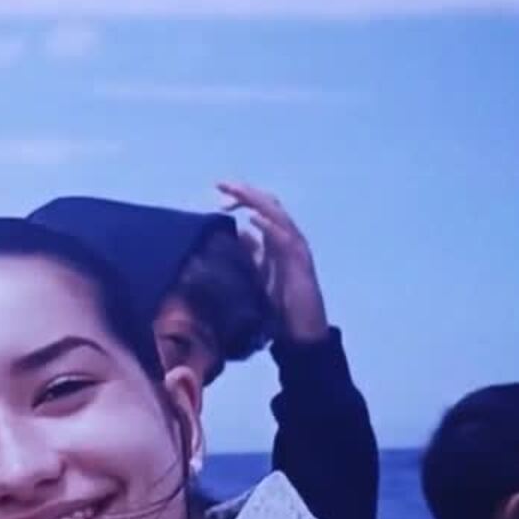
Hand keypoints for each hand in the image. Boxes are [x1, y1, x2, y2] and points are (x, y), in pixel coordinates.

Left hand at [217, 181, 329, 343]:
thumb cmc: (279, 307)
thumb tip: (238, 233)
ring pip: (278, 215)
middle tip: (221, 184)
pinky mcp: (300, 263)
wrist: (300, 334)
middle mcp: (288, 239)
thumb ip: (250, 255)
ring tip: (235, 192)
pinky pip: (285, 239)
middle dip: (245, 192)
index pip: (261, 208)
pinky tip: (253, 219)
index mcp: (277, 240)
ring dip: (255, 201)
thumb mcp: (257, 277)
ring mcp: (296, 249)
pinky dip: (269, 226)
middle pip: (269, 204)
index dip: (242, 197)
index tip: (218, 194)